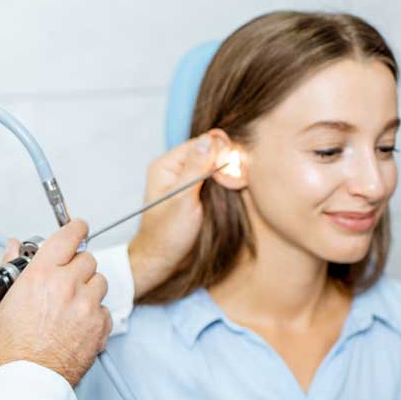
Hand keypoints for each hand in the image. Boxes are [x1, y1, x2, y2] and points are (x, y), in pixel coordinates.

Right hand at [0, 220, 111, 387]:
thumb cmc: (11, 347)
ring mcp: (87, 306)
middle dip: (77, 266)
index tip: (78, 227)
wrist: (28, 380)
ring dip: (88, 288)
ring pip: (100, 282)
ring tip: (70, 305)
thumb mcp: (0, 302)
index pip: (68, 236)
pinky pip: (105, 309)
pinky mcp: (100, 327)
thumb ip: (11, 269)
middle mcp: (68, 286)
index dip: (75, 228)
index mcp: (42, 275)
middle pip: (87, 259)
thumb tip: (14, 247)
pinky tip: (77, 324)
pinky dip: (95, 313)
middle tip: (65, 279)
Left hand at [128, 131, 226, 298]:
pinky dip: (228, 182)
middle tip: (235, 182)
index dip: (220, 152)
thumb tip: (209, 139)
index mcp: (167, 165)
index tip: (230, 170)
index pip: (201, 143)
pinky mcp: (198, 192)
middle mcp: (177, 168)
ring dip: (230, 173)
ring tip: (237, 186)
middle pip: (211, 151)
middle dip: (227, 163)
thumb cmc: (167, 234)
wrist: (163, 259)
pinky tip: (235, 189)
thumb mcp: (182, 199)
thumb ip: (195, 168)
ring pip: (217, 164)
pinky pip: (218, 178)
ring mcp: (188, 180)